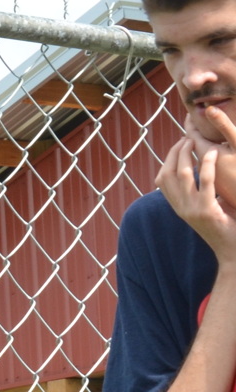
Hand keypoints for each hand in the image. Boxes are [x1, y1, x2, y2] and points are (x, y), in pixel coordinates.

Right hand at [162, 108, 235, 264]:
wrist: (232, 253)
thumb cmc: (227, 230)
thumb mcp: (208, 209)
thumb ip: (202, 194)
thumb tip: (201, 173)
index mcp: (178, 208)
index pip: (162, 179)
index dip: (168, 159)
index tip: (179, 145)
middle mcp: (180, 208)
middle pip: (168, 173)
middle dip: (175, 152)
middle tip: (186, 138)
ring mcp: (191, 210)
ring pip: (181, 175)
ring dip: (187, 154)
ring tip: (195, 141)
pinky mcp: (206, 210)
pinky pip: (204, 182)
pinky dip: (206, 164)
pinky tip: (212, 153)